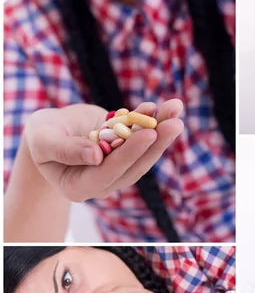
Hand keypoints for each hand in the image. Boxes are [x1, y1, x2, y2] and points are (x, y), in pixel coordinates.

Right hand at [25, 100, 183, 202]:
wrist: (51, 129)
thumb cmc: (41, 135)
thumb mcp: (42, 140)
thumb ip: (64, 149)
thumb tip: (94, 157)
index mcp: (80, 186)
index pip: (109, 172)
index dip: (129, 154)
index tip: (149, 134)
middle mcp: (104, 180)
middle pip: (135, 163)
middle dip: (157, 142)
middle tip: (175, 122)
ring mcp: (118, 165)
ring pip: (144, 149)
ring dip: (162, 128)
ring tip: (175, 108)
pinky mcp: (126, 148)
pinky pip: (141, 134)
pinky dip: (151, 119)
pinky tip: (159, 106)